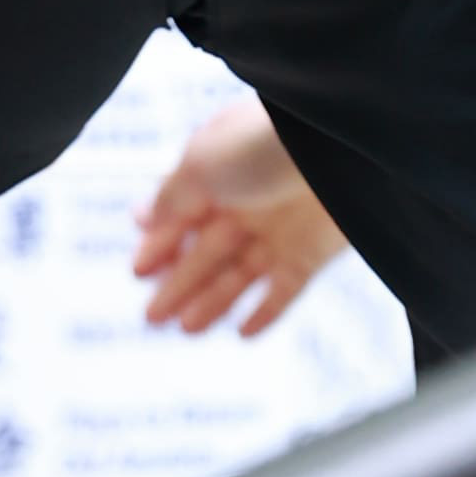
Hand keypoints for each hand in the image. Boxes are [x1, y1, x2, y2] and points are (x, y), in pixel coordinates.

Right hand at [133, 99, 345, 338]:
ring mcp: (282, 229)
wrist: (337, 145)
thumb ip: (171, 198)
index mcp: (221, 174)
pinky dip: (266, 312)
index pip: (182, 216)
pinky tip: (243, 333)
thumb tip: (143, 219)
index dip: (159, 244)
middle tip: (152, 317)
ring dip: (212, 303)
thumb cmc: (261, 143)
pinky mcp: (313, 252)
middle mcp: (249, 203)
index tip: (138, 271)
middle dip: (178, 284)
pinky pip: (285, 290)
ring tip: (186, 329)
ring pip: (240, 276)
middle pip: (207, 252)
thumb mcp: (200, 164)